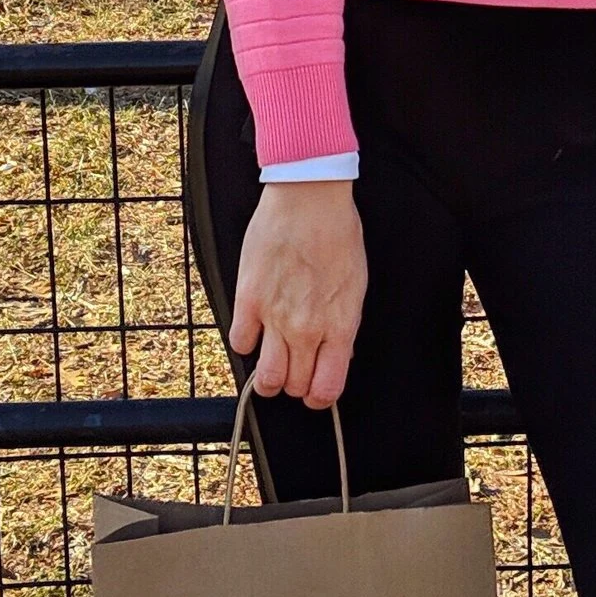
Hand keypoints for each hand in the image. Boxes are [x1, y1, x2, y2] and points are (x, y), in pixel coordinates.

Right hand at [230, 180, 366, 406]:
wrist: (309, 199)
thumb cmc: (337, 235)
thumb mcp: (355, 286)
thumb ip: (342, 325)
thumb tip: (334, 352)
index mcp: (340, 326)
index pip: (327, 388)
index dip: (319, 397)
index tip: (315, 391)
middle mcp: (307, 329)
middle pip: (295, 386)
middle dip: (295, 383)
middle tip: (293, 367)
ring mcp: (275, 317)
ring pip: (265, 377)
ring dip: (267, 376)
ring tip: (270, 361)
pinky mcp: (248, 299)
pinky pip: (241, 342)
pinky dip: (246, 340)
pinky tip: (255, 326)